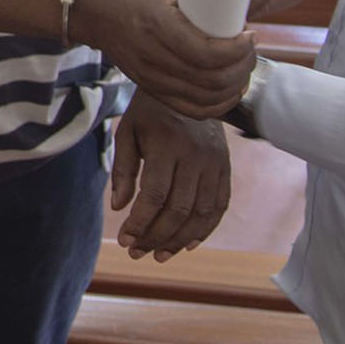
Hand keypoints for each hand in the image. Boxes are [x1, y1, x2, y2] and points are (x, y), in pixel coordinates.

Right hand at [71, 0, 255, 118]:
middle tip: (250, 49)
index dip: (236, 49)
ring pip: (205, 98)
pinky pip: (192, 110)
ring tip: (243, 66)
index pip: (205, 51)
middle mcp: (151, 55)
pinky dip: (217, 105)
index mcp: (156, 23)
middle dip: (241, 66)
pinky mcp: (151, 89)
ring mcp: (150, 77)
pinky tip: (229, 90)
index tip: (249, 33)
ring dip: (233, 86)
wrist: (95, 13)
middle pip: (210, 79)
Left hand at [110, 92, 231, 260]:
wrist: (190, 88)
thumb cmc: (150, 112)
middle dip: (156, 237)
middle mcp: (196, 156)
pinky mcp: (226, 169)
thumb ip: (123, 170)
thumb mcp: (128, 132)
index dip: (140, 222)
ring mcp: (215, 163)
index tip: (125, 240)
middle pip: (179, 209)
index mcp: (167, 145)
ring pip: (201, 213)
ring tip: (158, 255)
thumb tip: (119, 207)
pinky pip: (219, 207)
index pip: (155, 194)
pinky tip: (186, 245)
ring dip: (179, 240)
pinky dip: (205, 230)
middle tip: (137, 253)